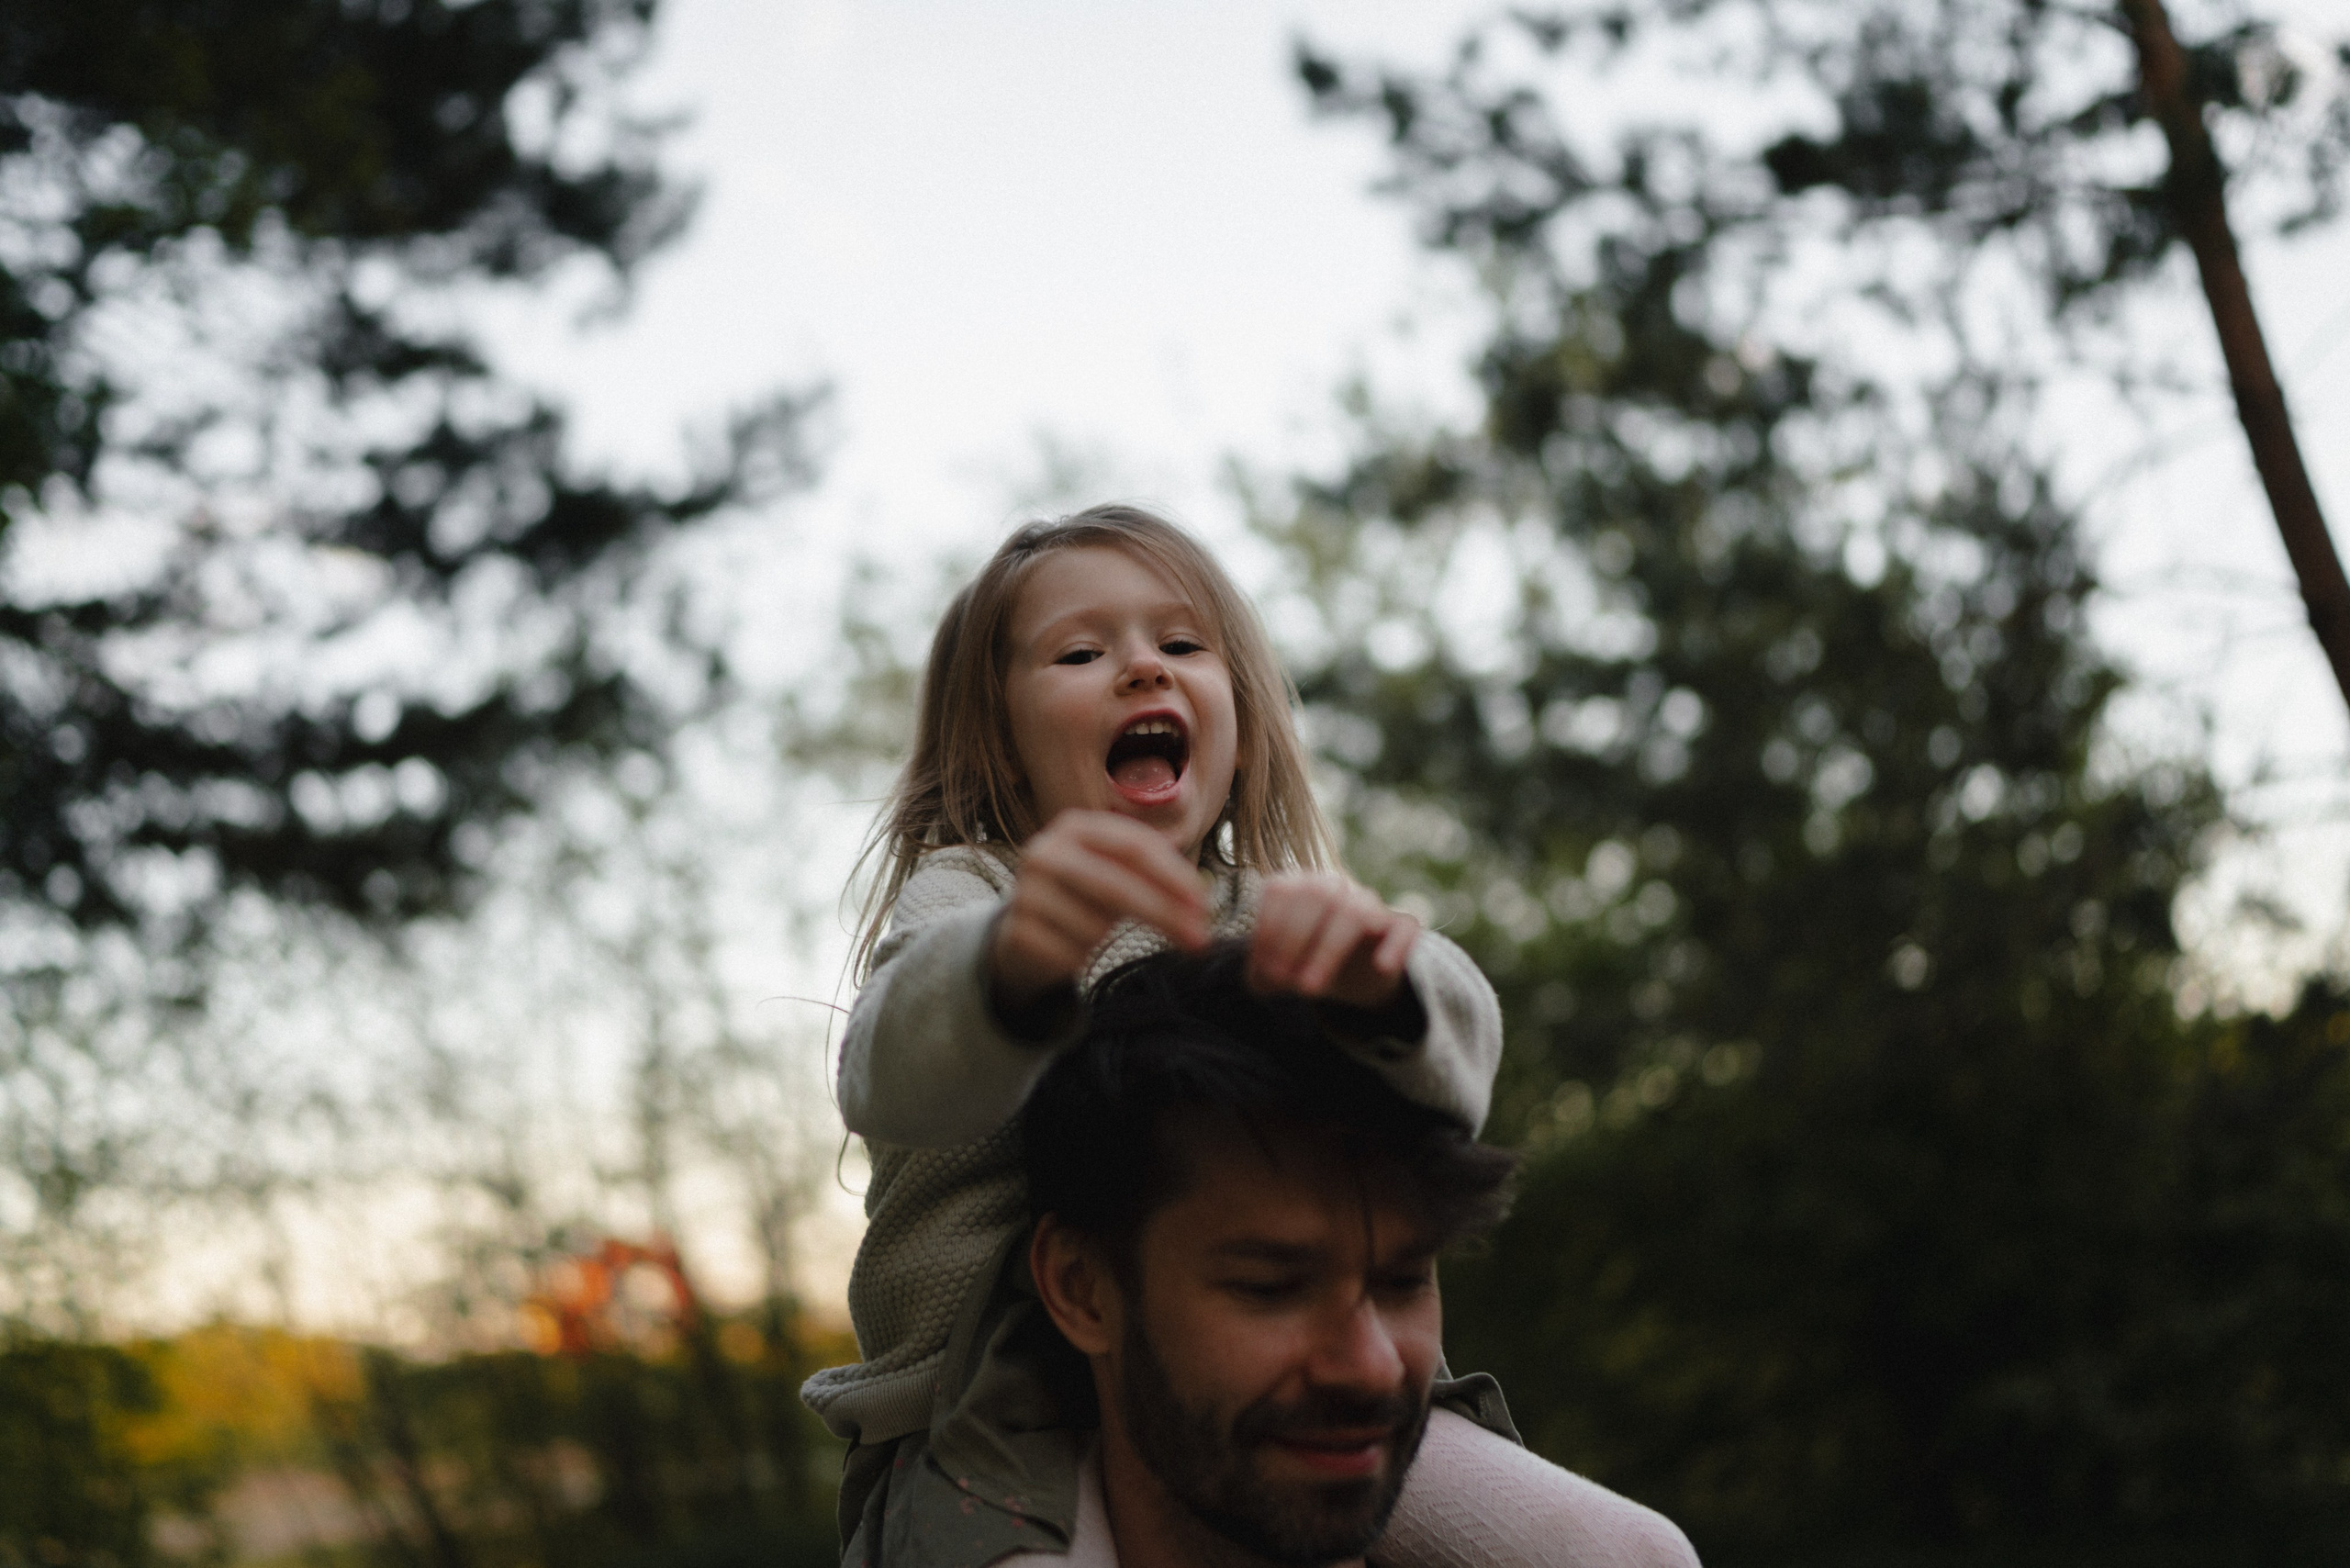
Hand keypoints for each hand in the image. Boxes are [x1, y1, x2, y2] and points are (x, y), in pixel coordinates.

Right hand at [992, 810, 1209, 1012]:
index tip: (1204, 905)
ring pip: (1096, 927)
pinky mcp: (1017, 931)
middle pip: (1119, 886)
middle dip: (1165, 915)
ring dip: (1110, 937)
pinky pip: (1074, 953)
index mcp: (1075, 826)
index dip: (1175, 875)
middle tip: (1199, 941)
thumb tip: (1199, 903)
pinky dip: (1084, 956)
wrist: (1024, 931)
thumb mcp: (1118, 873)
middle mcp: (1045, 851)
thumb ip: (1156, 877)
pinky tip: (1071, 947)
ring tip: (1094, 930)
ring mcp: (1026, 891)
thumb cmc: (1085, 896)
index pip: (1136, 845)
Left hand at [1247, 873, 1418, 1009]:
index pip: (1280, 891)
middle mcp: (1336, 886)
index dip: (1268, 930)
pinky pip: (1405, 927)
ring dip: (1328, 950)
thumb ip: (1264, 973)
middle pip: (1316, 895)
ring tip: (1310, 990)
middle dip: (1294, 940)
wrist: (1354, 974)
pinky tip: (1382, 966)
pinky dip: (1395, 944)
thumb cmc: (1307, 961)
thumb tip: (1262, 981)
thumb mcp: (1280, 972)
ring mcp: (1371, 904)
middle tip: (1282, 982)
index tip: (1264, 971)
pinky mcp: (1402, 926)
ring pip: (1355, 912)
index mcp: (1300, 886)